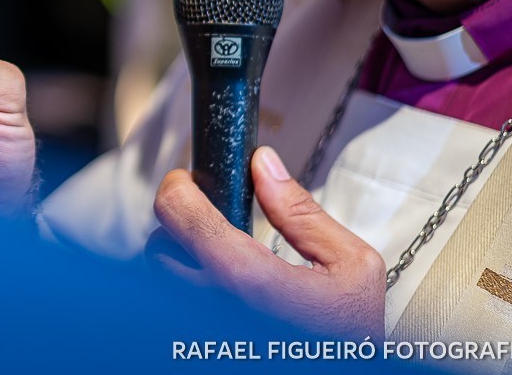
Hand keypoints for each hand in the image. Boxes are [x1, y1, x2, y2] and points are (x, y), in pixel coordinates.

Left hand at [146, 146, 384, 340]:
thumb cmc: (351, 338)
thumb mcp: (352, 265)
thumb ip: (302, 212)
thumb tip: (265, 166)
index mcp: (250, 281)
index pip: (180, 218)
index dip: (178, 190)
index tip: (188, 182)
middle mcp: (216, 308)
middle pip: (159, 249)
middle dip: (177, 224)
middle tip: (206, 215)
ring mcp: (206, 329)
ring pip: (163, 279)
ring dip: (180, 257)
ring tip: (217, 251)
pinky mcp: (204, 344)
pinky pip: (177, 305)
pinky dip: (189, 287)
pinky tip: (221, 284)